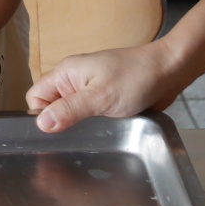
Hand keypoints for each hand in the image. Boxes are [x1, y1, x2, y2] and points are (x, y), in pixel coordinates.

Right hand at [26, 41, 180, 132]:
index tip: (58, 130)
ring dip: (80, 124)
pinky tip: (106, 128)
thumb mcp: (100, 97)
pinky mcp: (104, 98)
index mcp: (66, 72)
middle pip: (52, 106)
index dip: (41, 115)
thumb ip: (69, 110)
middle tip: (78, 135)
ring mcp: (90, 88)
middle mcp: (74, 79)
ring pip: (71, 112)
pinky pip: (88, 114)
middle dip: (61, 122)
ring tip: (96, 131)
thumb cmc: (136, 77)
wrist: (169, 70)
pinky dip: (94, 123)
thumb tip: (40, 124)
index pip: (36, 96)